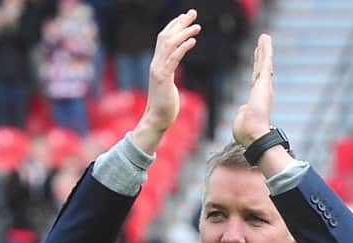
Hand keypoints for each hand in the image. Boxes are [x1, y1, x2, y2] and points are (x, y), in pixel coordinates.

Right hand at [138, 10, 200, 137]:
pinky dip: (183, 48)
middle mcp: (156, 63)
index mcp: (157, 64)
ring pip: (169, 44)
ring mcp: (158, 70)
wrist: (157, 119)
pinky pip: (173, 59)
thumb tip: (173, 65)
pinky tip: (192, 41)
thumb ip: (169, 71)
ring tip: (197, 26)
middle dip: (179, 23)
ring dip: (184, 33)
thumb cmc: (165, 105)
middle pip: (165, 36)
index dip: (174, 25)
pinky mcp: (163, 78)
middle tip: (192, 13)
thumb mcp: (167, 84)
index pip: (164, 38)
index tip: (186, 16)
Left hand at [232, 34, 273, 147]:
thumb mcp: (241, 120)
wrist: (255, 135)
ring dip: (265, 49)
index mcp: (256, 100)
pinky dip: (266, 50)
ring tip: (265, 37)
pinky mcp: (265, 82)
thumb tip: (242, 108)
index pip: (256, 81)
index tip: (258, 61)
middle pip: (261, 69)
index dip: (257, 70)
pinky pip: (266, 62)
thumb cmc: (246, 133)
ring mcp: (265, 86)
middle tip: (263, 43)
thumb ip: (242, 112)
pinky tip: (265, 39)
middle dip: (262, 56)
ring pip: (265, 63)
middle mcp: (262, 91)